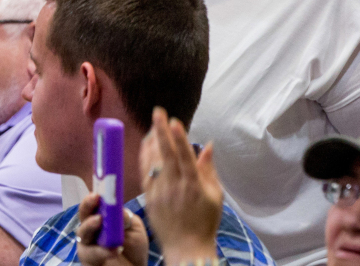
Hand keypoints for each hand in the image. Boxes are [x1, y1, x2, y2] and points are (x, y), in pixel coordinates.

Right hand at [76, 193, 147, 265]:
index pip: (95, 203)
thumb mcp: (135, 229)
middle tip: (95, 199)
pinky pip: (90, 253)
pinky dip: (101, 251)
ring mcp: (88, 245)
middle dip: (87, 205)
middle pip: (83, 214)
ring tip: (100, 221)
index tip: (98, 188)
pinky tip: (114, 249)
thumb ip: (126, 218)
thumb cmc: (134, 248)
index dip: (94, 194)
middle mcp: (92, 229)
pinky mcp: (88, 260)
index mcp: (103, 217)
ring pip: (82, 233)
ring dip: (90, 225)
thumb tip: (118, 208)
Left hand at [140, 108, 221, 264]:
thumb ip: (209, 169)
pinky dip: (144, 156)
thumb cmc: (205, 222)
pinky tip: (146, 145)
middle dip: (160, 131)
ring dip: (151, 141)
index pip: (185, 158)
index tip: (175, 122)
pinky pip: (144, 173)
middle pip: (166, 155)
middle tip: (157, 112)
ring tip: (152, 125)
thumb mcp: (215, 196)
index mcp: (193, 186)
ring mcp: (160, 193)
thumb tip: (208, 145)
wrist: (187, 248)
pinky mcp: (149, 198)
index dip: (179, 139)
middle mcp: (175, 188)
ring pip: (152, 162)